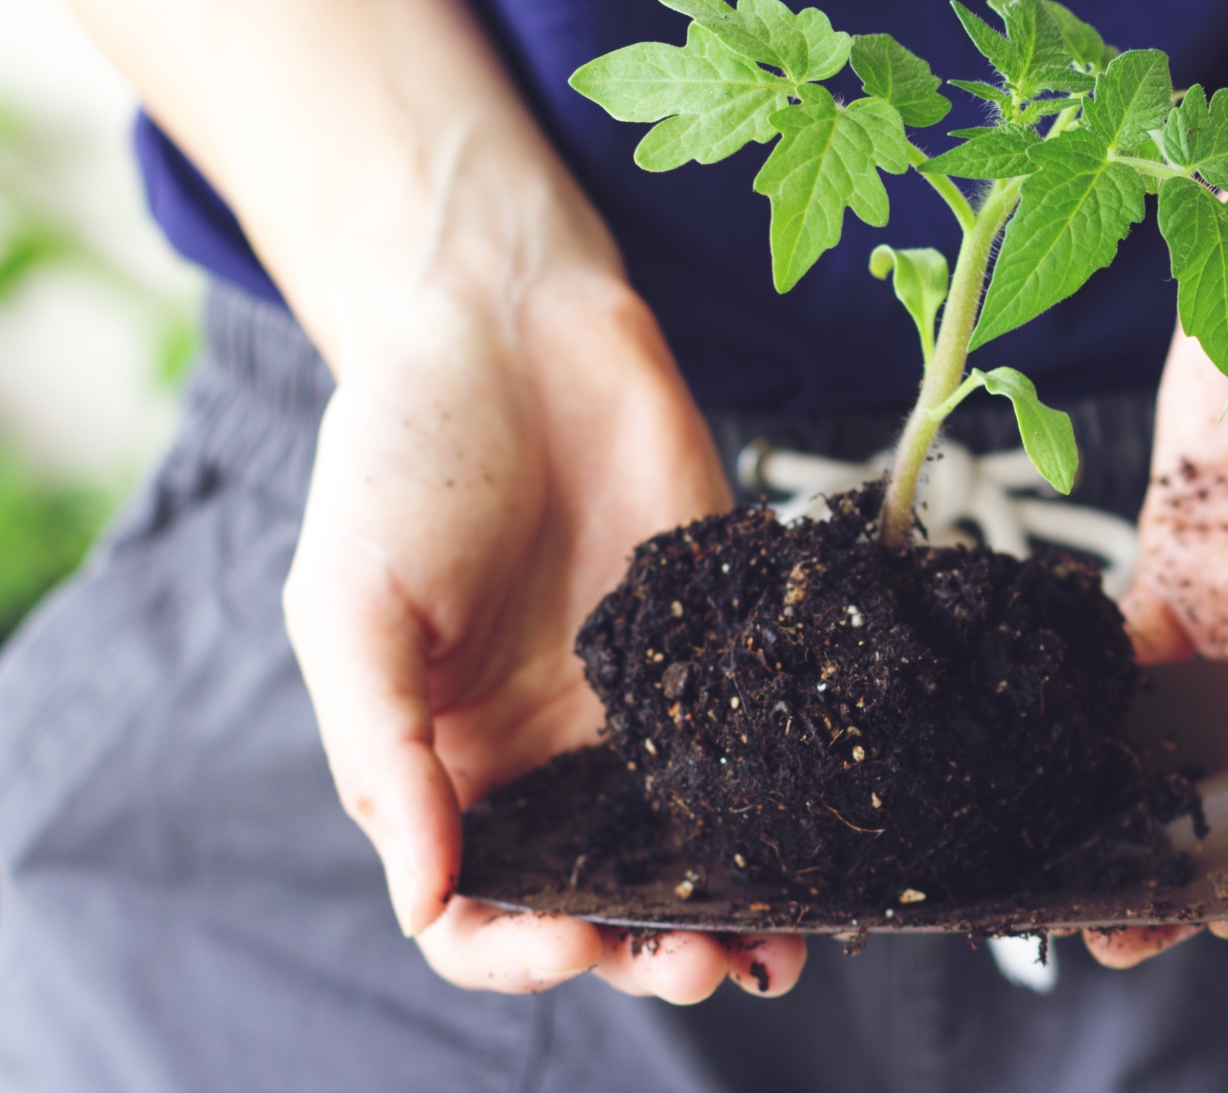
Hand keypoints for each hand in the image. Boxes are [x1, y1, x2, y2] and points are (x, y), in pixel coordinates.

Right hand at [282, 265, 806, 999]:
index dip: (517, 949)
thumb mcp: (350, 607)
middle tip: (698, 958)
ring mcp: (641, 703)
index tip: (570, 939)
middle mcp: (550, 752)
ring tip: (770, 944)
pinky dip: (787, 808)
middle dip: (643, 949)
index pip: (474, 908)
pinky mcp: (718, 643)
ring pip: (690, 846)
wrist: (510, 327)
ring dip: (729, 911)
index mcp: (447, 763)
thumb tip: (425, 899)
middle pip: (598, 897)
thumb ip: (384, 754)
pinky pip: (754, 746)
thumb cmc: (401, 456)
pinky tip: (820, 841)